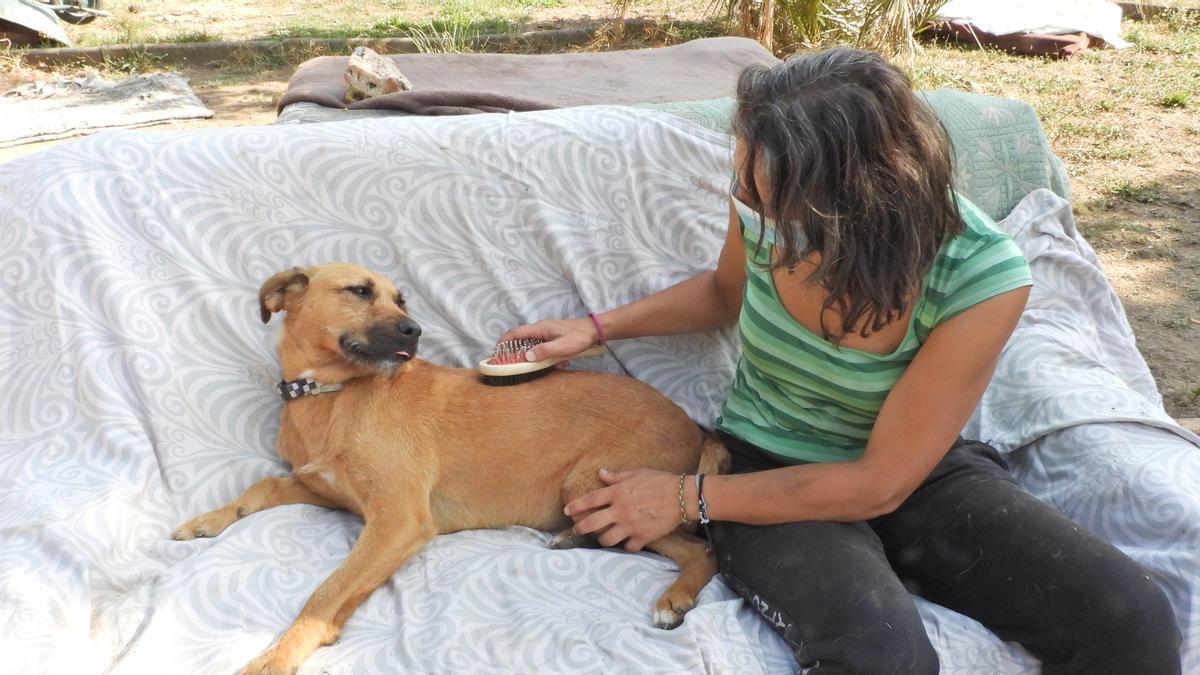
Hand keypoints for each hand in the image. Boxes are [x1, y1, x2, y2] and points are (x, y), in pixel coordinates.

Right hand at [497, 317, 599, 362]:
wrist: (595, 330)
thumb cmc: (579, 337)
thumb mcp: (562, 347)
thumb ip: (544, 351)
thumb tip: (526, 356)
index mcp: (539, 329)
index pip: (516, 333)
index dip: (504, 342)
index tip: (496, 352)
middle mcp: (540, 329)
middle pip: (522, 340)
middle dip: (518, 352)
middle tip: (515, 365)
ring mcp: (547, 333)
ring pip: (535, 346)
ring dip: (538, 357)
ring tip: (547, 367)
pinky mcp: (554, 337)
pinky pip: (545, 348)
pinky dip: (549, 356)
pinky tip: (561, 363)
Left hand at [564, 469, 682, 551]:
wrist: (682, 496)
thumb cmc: (660, 481)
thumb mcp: (637, 474)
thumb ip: (617, 477)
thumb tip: (602, 473)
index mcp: (617, 493)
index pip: (590, 500)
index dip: (576, 506)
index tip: (567, 511)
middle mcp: (620, 511)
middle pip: (592, 523)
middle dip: (581, 528)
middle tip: (577, 529)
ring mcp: (630, 526)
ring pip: (607, 539)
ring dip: (602, 539)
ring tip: (602, 537)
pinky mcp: (642, 537)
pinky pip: (628, 547)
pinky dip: (626, 546)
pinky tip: (626, 542)